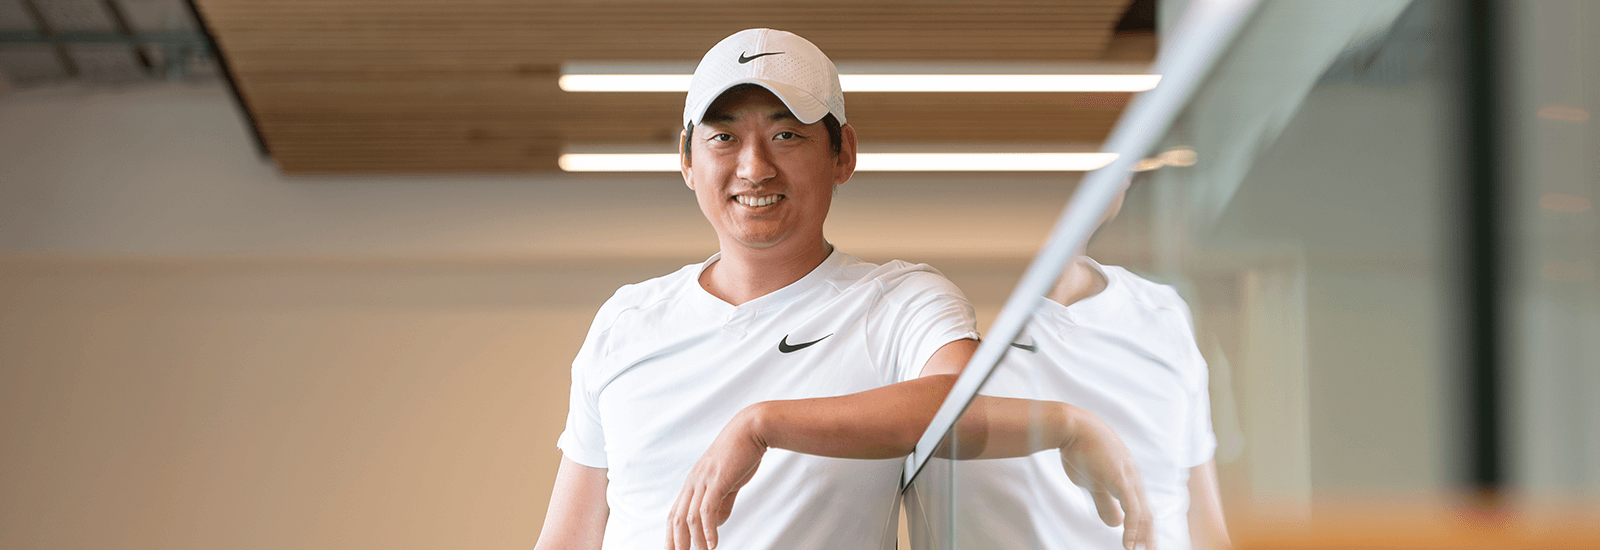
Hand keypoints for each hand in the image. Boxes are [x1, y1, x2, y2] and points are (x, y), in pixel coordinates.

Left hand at [666, 406, 767, 549]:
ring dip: (695, 540)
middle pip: (677, 518)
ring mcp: (704, 480)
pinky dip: (708, 529)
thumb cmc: (742, 453)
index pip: (675, 512)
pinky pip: (709, 509)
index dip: (670, 533)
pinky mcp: (718, 479)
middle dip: (676, 542)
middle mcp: (694, 481)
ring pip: (691, 517)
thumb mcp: (729, 482)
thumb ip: (722, 503)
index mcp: (694, 482)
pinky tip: (712, 543)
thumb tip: (714, 524)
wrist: (753, 428)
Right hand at [1058, 406, 1154, 549]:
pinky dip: (1133, 528)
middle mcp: (1133, 478)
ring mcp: (1129, 478)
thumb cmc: (1080, 451)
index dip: (1142, 529)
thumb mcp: (1093, 483)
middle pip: (1147, 513)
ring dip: (1143, 536)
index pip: (1141, 508)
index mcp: (1128, 478)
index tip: (1141, 545)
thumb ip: (1105, 502)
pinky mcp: (1120, 479)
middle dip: (1148, 536)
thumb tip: (1116, 523)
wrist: (1072, 427)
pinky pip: (1132, 509)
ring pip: (1143, 513)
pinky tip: (1129, 543)